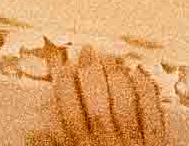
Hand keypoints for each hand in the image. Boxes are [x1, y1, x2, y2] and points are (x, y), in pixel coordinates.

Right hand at [34, 45, 166, 144]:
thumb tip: (33, 135)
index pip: (68, 108)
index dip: (63, 82)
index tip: (60, 64)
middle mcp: (106, 143)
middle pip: (96, 100)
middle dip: (90, 72)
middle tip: (86, 52)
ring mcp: (133, 142)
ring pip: (124, 100)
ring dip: (116, 76)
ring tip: (110, 58)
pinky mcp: (156, 144)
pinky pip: (152, 112)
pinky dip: (146, 91)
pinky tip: (140, 76)